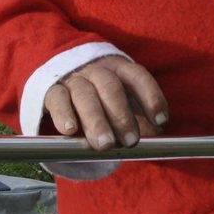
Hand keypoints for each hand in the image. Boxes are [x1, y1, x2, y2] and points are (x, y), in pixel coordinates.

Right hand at [43, 55, 168, 151]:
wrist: (61, 79)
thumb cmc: (100, 95)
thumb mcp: (121, 102)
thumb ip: (137, 116)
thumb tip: (155, 134)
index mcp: (119, 69)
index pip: (138, 77)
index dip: (152, 97)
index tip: (161, 120)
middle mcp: (97, 70)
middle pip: (111, 88)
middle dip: (123, 116)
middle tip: (131, 141)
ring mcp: (73, 79)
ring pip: (85, 96)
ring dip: (97, 121)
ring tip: (106, 144)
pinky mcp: (51, 91)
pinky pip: (58, 100)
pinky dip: (64, 115)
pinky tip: (70, 131)